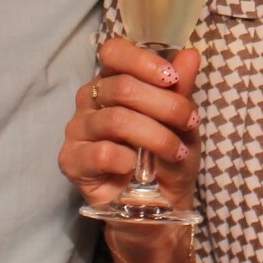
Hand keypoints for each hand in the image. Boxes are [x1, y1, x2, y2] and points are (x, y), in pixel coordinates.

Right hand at [58, 38, 202, 262]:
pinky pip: (99, 152)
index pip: (114, 52)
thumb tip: (190, 54)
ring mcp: (78, 130)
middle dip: (165, 105)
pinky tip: (137, 170)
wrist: (160, 210)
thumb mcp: (185, 123)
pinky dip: (127, 161)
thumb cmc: (170, 159)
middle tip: (190, 123)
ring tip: (176, 152)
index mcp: (114, 81)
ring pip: (115, 119)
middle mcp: (91, 100)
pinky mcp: (71, 161)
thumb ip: (182, 89)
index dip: (142, 61)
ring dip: (155, 136)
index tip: (172, 79)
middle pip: (121, 87)